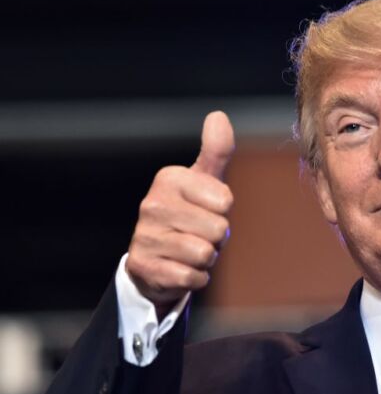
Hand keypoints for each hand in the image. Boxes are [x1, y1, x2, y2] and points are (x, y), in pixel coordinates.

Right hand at [126, 111, 234, 316]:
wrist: (156, 260)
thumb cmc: (190, 214)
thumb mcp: (205, 182)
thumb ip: (216, 151)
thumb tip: (218, 116)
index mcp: (169, 178)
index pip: (225, 201)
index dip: (223, 212)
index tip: (206, 210)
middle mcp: (151, 204)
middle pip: (217, 229)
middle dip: (215, 238)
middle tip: (198, 234)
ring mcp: (144, 235)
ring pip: (204, 254)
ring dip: (205, 258)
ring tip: (188, 251)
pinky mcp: (143, 266)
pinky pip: (191, 277)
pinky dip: (194, 277)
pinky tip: (179, 268)